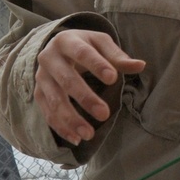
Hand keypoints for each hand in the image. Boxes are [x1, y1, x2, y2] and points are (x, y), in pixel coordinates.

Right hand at [34, 29, 144, 146]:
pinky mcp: (38, 93)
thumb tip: (141, 66)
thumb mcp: (100, 43)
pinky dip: (60, 127)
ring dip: (71, 119)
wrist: (57, 47)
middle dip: (85, 98)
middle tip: (104, 114)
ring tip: (89, 134)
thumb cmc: (84, 45)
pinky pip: (47, 113)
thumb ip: (118, 56)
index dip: (97, 65)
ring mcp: (41, 77)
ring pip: (54, 100)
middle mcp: (49, 58)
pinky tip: (76, 139)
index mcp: (66, 41)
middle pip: (67, 79)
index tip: (113, 79)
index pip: (82, 53)